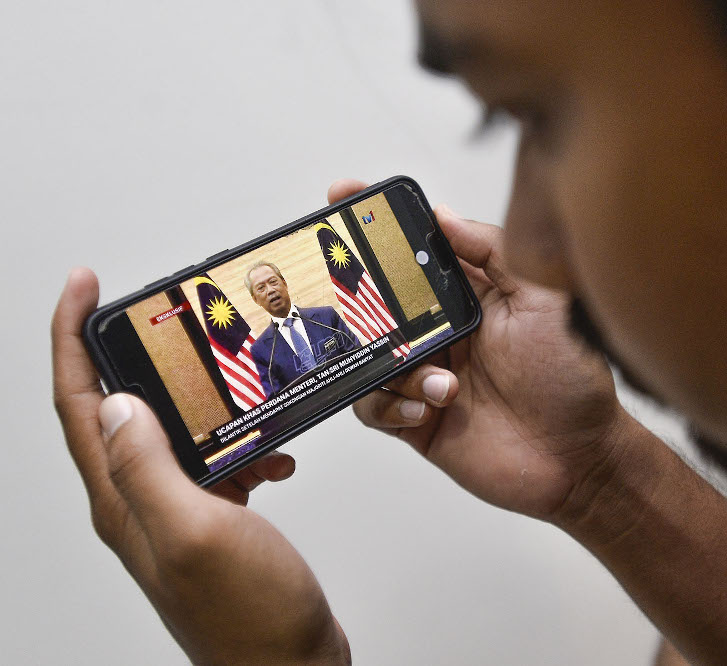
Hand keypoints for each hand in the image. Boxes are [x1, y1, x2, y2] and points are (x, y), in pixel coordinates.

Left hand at [52, 269, 349, 664]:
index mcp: (123, 501)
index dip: (71, 337)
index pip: (79, 405)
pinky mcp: (212, 520)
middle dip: (130, 352)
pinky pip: (214, 461)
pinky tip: (273, 453)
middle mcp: (139, 504)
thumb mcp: (199, 530)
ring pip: (170, 431)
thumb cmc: (250, 617)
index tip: (84, 287)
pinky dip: (244, 444)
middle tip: (163, 314)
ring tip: (236, 384)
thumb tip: (116, 404)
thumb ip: (149, 468)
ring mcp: (175, 513)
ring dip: (202, 401)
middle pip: (115, 409)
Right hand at [332, 179, 633, 522]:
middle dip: (354, 295)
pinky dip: (391, 405)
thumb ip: (495, 252)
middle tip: (348, 294)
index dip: (378, 224)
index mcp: (469, 297)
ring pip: (368, 356)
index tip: (344, 196)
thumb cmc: (572, 379)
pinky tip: (431, 407)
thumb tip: (443, 216)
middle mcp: (441, 331)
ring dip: (396, 367)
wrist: (580, 459)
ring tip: (443, 383)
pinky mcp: (417, 419)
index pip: (415, 251)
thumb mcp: (544, 300)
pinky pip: (373, 406)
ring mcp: (425, 375)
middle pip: (376, 302)